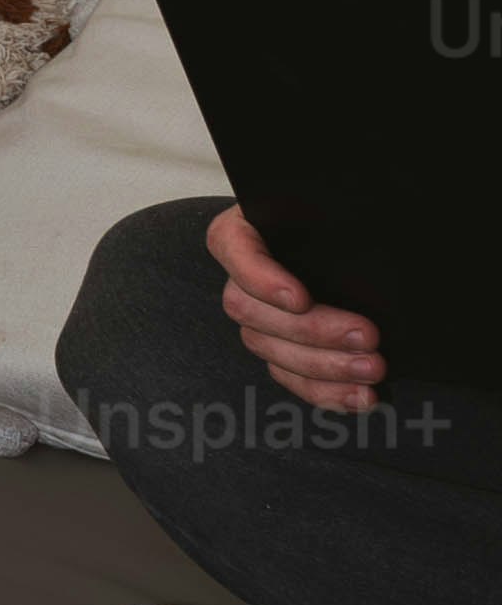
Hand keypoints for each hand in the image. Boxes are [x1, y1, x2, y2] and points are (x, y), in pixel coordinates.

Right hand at [209, 202, 382, 413]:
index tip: (301, 298)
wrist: (369, 243)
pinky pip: (288, 377)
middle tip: (367, 336)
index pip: (231, 247)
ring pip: (269, 349)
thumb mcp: (343, 208)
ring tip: (373, 368)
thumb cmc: (351, 219)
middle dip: (312, 330)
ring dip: (324, 365)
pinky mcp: (280, 350)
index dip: (261, 278)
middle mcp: (244, 274)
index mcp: (247, 228)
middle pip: (251, 309)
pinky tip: (360, 395)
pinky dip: (325, 391)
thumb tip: (366, 230)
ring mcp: (259, 316)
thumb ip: (345, 217)